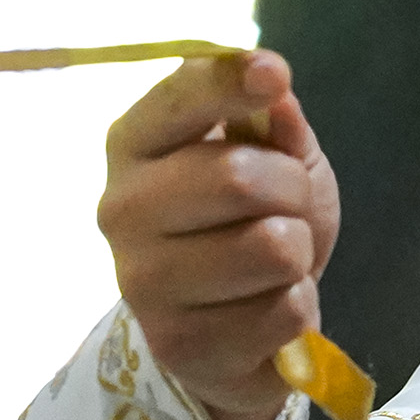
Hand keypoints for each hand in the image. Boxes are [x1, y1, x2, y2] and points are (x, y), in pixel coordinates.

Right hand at [99, 50, 342, 419]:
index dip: (231, 81)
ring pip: (273, 247)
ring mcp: (143, 283)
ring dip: (298, 254)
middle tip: (285, 209)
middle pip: (241, 178)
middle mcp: (121, 208)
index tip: (271, 73)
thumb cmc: (251, 221)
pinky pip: (286, 310)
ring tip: (273, 264)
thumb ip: (271, 120)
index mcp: (135, 143)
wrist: (237, 327)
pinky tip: (264, 312)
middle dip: (292, 191)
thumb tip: (274, 91)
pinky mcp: (179, 346)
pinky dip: (297, 308)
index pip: (181, 98)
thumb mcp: (273, 156)